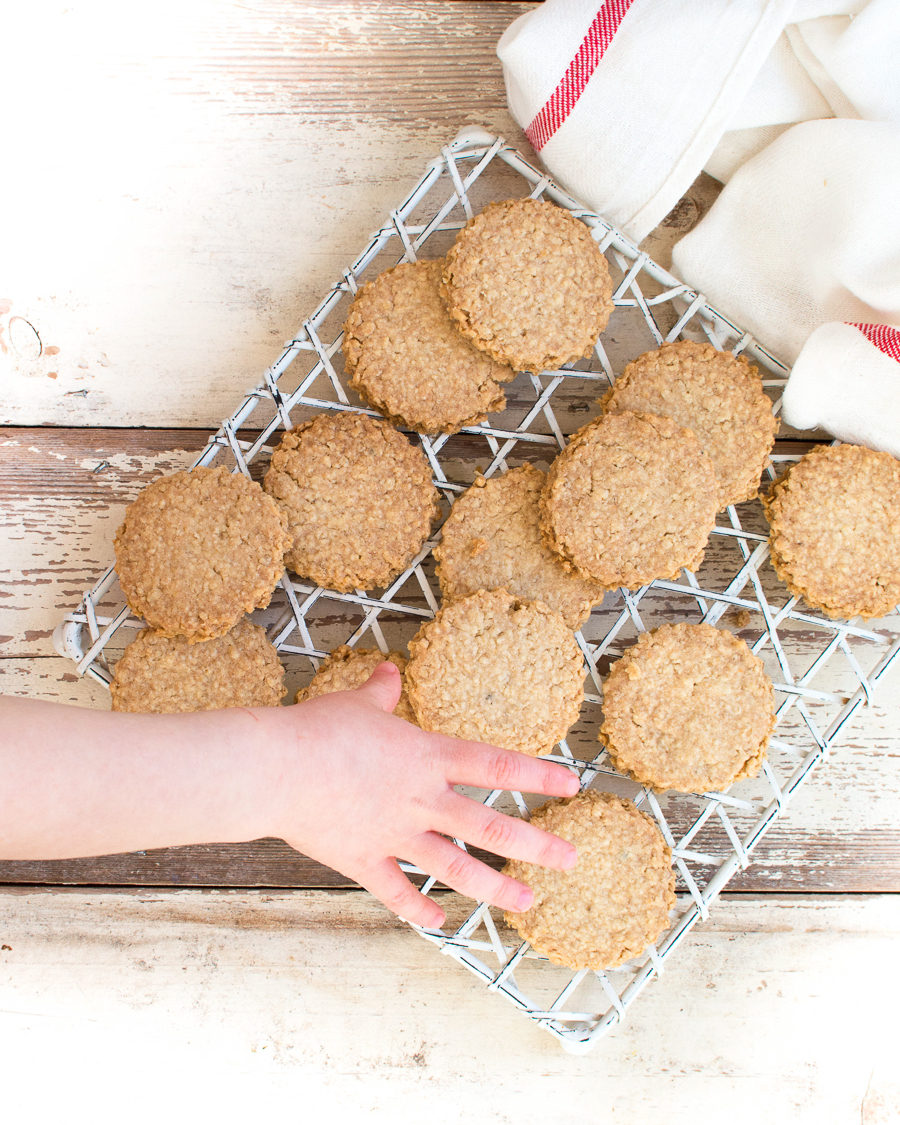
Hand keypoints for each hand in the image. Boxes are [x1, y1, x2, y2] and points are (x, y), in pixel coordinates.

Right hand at [274, 662, 579, 928]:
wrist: (278, 769)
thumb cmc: (319, 730)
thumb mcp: (357, 702)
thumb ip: (380, 690)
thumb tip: (389, 671)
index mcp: (427, 757)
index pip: (496, 765)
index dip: (537, 776)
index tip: (572, 787)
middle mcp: (422, 800)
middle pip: (491, 828)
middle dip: (536, 845)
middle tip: (570, 860)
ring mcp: (397, 835)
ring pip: (457, 868)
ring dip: (495, 887)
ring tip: (527, 901)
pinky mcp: (365, 861)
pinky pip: (397, 892)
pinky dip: (418, 910)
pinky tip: (439, 924)